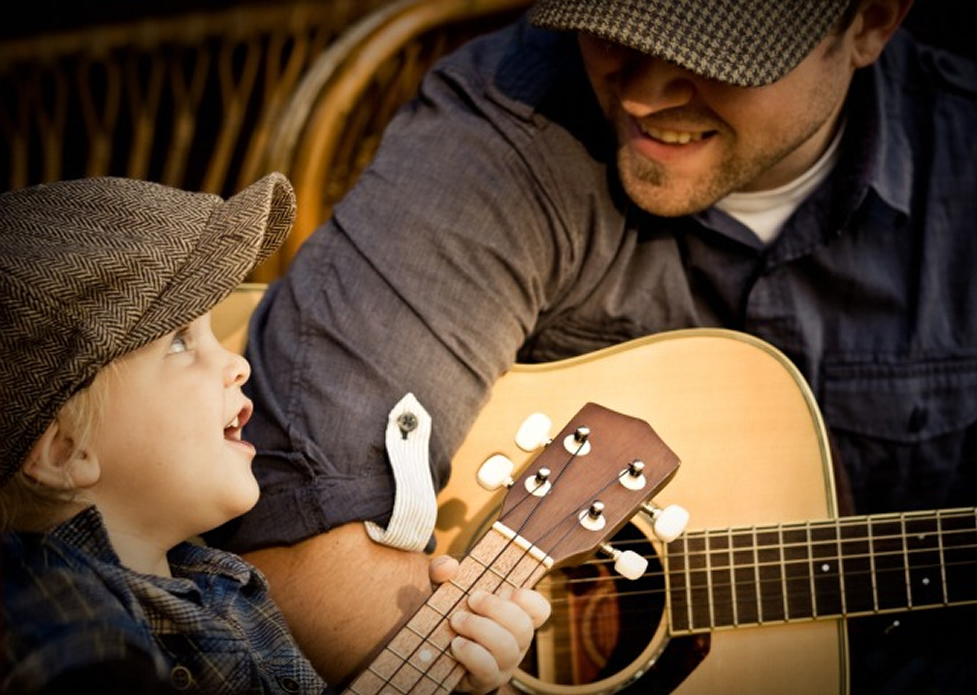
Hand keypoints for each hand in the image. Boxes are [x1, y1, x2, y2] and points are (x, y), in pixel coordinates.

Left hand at [428, 556, 550, 693]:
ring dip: (480, 629)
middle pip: (524, 626)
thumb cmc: (449, 617)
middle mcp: (515, 642)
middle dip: (496, 608)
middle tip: (471, 600)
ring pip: (507, 647)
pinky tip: (455, 644)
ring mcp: (503, 663)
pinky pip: (488, 669)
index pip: (540, 610)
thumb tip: (449, 566)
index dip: (530, 599)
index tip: (510, 591)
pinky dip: (472, 653)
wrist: (435, 657)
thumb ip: (442, 572)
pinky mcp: (486, 680)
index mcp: (513, 617)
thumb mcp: (444, 590)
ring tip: (456, 621)